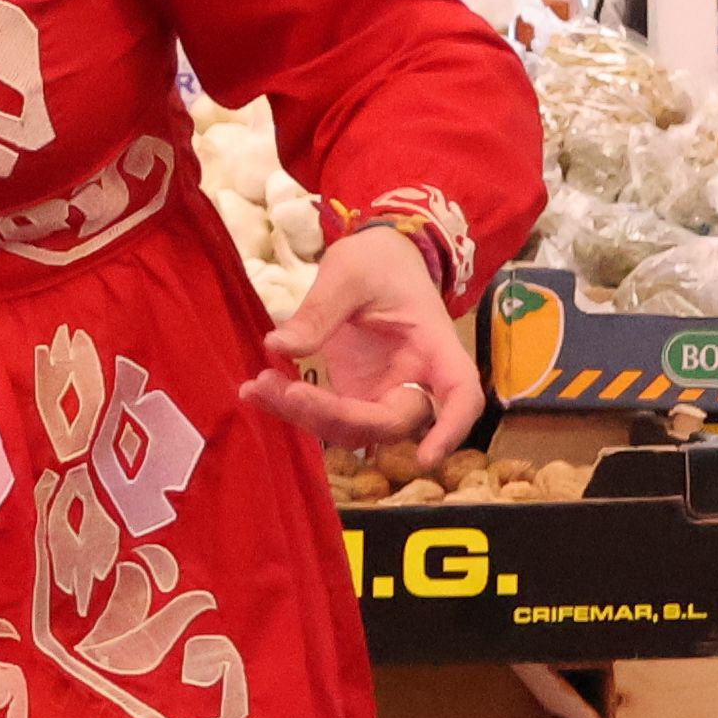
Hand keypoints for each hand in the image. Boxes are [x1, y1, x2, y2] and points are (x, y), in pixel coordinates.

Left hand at [247, 222, 474, 466]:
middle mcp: (416, 378)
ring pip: (355, 429)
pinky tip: (257, 390)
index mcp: (434, 345)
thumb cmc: (378, 261)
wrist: (376, 257)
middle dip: (337, 417)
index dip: (451, 430)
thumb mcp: (349, 272)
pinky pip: (328, 416)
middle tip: (284, 390)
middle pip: (391, 422)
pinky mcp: (355, 394)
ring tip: (259, 386)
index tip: (426, 459)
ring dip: (307, 417)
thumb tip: (277, 347)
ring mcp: (385, 391)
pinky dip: (294, 408)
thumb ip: (319, 311)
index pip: (460, 394)